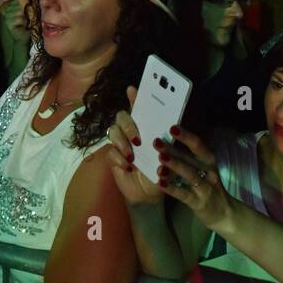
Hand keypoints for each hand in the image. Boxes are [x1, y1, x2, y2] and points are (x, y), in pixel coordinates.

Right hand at [108, 87, 162, 205]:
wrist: (150, 193)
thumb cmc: (161, 170)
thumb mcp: (169, 155)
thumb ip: (168, 141)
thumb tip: (171, 128)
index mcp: (146, 127)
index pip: (139, 107)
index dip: (134, 97)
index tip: (132, 89)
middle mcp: (131, 132)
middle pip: (122, 116)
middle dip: (129, 125)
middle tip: (138, 139)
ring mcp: (121, 144)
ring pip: (113, 131)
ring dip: (122, 142)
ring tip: (132, 156)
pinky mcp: (113, 157)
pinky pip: (111, 151)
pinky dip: (119, 158)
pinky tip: (128, 166)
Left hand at [150, 126, 232, 232]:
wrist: (224, 215)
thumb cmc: (208, 188)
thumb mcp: (203, 170)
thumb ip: (188, 159)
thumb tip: (167, 144)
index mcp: (209, 162)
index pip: (199, 146)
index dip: (187, 136)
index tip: (172, 127)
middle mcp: (209, 172)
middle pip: (193, 158)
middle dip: (174, 149)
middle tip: (156, 141)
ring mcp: (205, 188)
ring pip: (190, 175)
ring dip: (175, 166)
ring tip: (159, 158)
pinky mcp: (200, 203)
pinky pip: (185, 195)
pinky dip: (172, 188)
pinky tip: (160, 183)